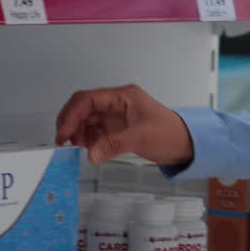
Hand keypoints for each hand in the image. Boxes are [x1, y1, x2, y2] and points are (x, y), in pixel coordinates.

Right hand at [54, 84, 194, 165]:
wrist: (185, 144)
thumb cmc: (170, 133)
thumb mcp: (142, 137)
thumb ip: (114, 144)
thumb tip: (90, 154)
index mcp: (124, 96)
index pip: (88, 99)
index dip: (72, 114)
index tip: (63, 133)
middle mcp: (117, 103)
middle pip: (83, 107)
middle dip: (71, 123)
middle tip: (63, 141)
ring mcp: (116, 116)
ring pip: (86, 120)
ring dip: (78, 133)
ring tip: (78, 147)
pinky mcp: (117, 129)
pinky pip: (94, 131)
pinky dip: (87, 140)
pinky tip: (89, 149)